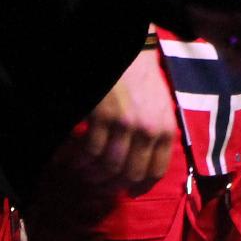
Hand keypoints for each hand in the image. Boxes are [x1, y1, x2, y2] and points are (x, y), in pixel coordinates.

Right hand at [69, 45, 177, 193]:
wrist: (130, 49)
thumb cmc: (144, 80)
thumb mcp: (161, 109)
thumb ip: (157, 137)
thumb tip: (140, 171)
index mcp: (166, 130)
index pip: (156, 172)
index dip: (140, 187)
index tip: (128, 191)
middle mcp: (148, 130)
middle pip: (131, 174)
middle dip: (113, 185)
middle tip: (100, 186)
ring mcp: (125, 124)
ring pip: (109, 166)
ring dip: (94, 176)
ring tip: (84, 174)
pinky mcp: (103, 116)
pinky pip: (91, 150)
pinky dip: (81, 160)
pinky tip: (75, 160)